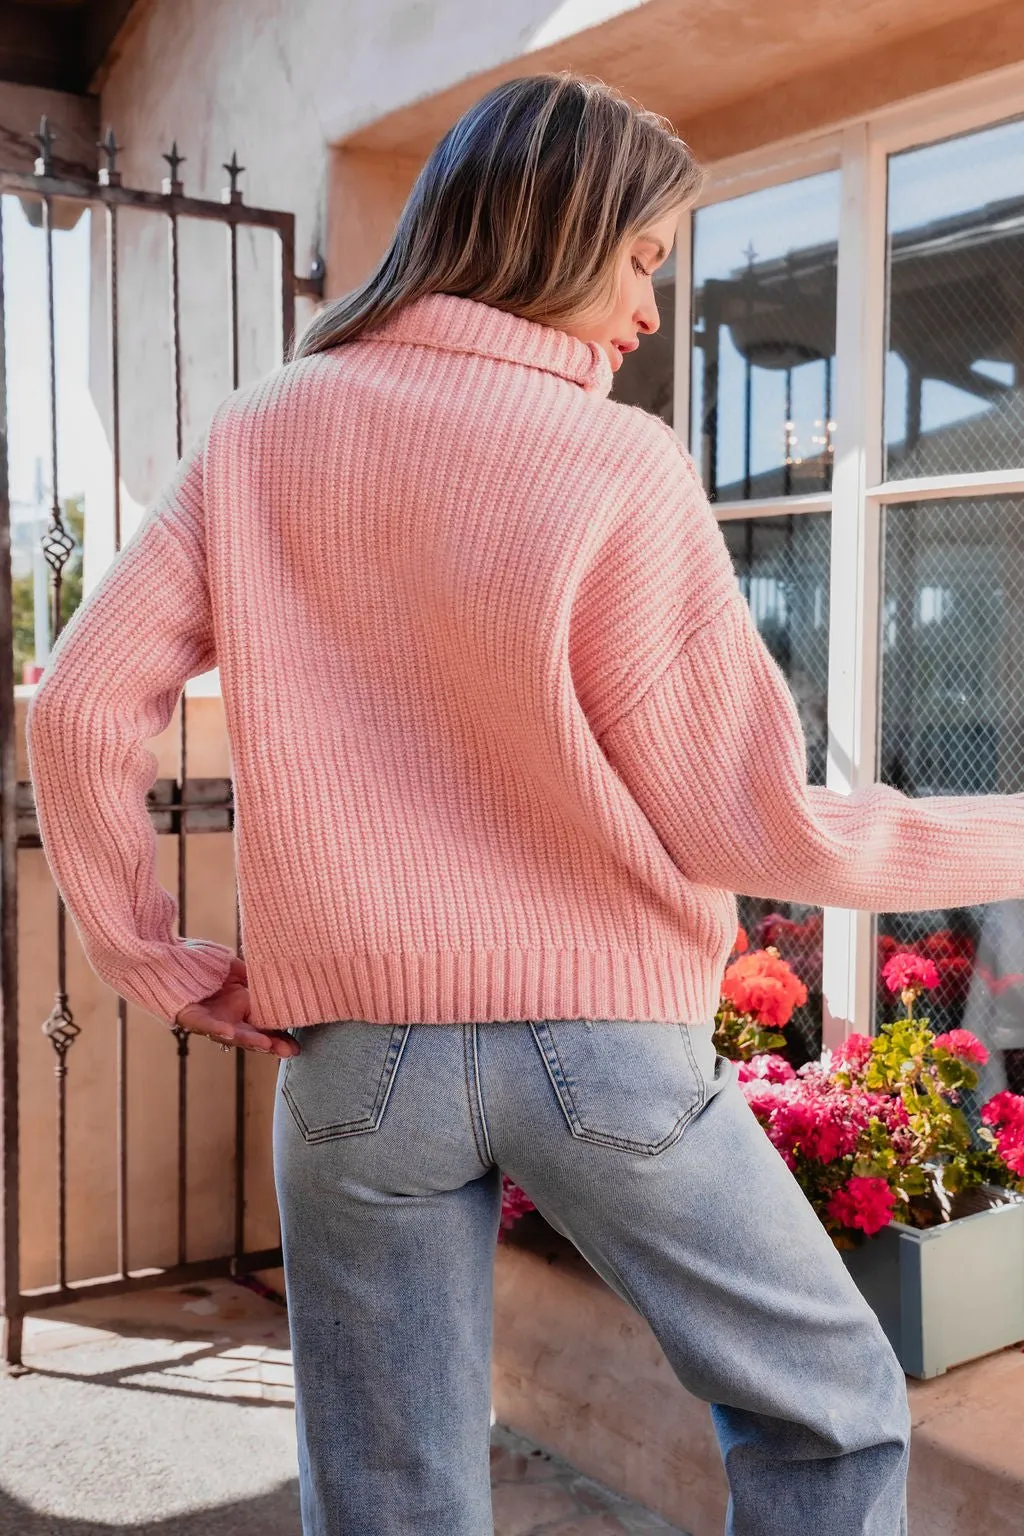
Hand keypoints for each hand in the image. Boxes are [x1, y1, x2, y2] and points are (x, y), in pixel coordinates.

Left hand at [174, 956, 299, 1056]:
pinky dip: (218, 1028)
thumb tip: (276, 981)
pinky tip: (230, 1031)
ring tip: (266, 1045)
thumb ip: (253, 978)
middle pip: (252, 1035)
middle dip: (271, 1045)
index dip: (279, 1035)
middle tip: (289, 1052)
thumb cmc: (201, 963)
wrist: (167, 956)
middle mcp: (227, 1017)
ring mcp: (209, 1019)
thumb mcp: (235, 969)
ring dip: (248, 1040)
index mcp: (240, 1007)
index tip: (297, 1045)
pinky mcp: (189, 1016)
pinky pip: (205, 1024)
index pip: (264, 1025)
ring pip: (231, 1034)